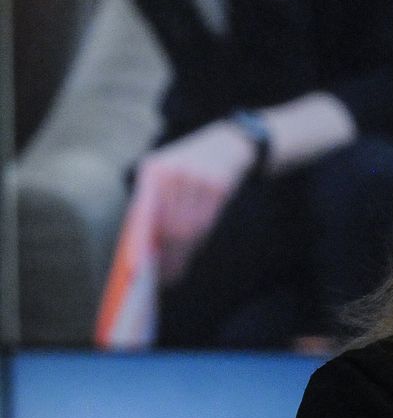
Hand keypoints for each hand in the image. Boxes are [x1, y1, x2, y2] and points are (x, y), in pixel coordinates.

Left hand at [140, 121, 256, 283]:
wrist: (227, 143)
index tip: (140, 266)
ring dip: (182, 250)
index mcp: (152, 168)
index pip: (145, 213)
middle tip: (164, 274)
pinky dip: (198, 239)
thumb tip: (145, 244)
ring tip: (176, 266)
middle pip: (168, 224)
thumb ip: (151, 200)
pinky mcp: (219, 186)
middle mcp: (174, 172)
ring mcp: (198, 178)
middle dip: (166, 253)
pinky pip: (206, 221)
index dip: (144, 242)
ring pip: (188, 227)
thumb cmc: (188, 165)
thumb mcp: (165, 171)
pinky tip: (192, 247)